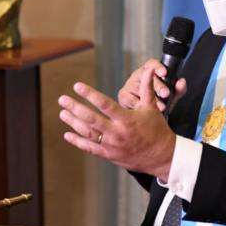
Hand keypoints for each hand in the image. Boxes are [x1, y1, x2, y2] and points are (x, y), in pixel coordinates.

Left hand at [59, 68, 175, 179]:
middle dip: (75, 108)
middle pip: (91, 119)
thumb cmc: (157, 130)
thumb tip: (150, 69)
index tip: (78, 86)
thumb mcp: (152, 107)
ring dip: (73, 123)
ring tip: (62, 113)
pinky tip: (68, 135)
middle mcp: (117, 133)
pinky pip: (90, 148)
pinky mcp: (109, 155)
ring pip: (88, 133)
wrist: (162, 156)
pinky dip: (78, 142)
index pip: (104, 104)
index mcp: (127, 119)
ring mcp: (112, 146)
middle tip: (63, 99)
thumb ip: (147, 87)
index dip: (90, 94)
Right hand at [118, 59, 186, 112]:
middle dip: (157, 86)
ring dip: (149, 98)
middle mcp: (138, 75)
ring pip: (138, 89)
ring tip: (160, 106)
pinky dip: (139, 105)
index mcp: (150, 71)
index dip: (158, 67)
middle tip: (166, 94)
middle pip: (146, 76)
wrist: (148, 116)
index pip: (152, 64)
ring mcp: (129, 84)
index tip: (164, 73)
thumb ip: (178, 89)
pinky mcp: (123, 95)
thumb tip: (182, 82)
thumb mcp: (172, 95)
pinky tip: (145, 109)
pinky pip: (130, 99)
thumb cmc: (159, 100)